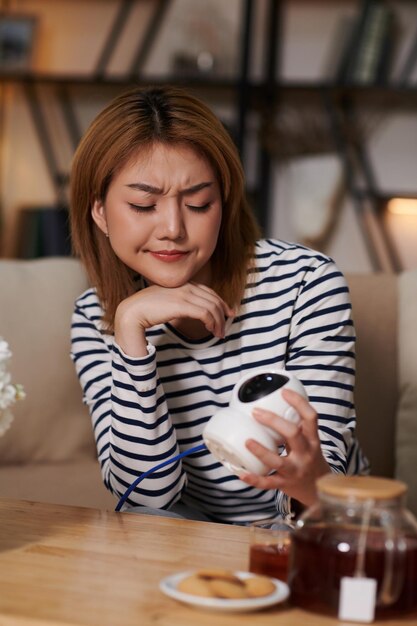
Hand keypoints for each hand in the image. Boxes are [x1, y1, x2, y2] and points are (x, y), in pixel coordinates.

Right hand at [114, 283, 233, 356]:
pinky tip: (211, 330)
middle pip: (212, 298)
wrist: (132, 312)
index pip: (207, 291)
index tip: (227, 312)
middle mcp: (185, 286)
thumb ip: (178, 303)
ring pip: (211, 307)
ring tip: (219, 333)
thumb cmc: (146, 310)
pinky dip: (212, 322)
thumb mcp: (166, 303)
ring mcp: (184, 294)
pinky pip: (205, 313)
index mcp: (181, 284)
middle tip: (226, 325)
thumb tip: (188, 311)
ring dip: (219, 321)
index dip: (219, 301)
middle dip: (223, 312)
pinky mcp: (182, 305)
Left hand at [239, 388, 330, 506]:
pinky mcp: (285, 484)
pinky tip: (241, 473)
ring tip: (247, 441)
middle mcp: (305, 454)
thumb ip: (297, 427)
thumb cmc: (309, 459)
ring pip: (278, 461)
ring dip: (261, 451)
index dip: (299, 403)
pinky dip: (254, 479)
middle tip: (256, 412)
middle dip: (274, 421)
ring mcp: (295, 470)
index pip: (310, 417)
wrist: (318, 490)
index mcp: (312, 440)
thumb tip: (277, 403)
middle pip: (293, 433)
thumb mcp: (309, 442)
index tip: (284, 392)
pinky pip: (268, 483)